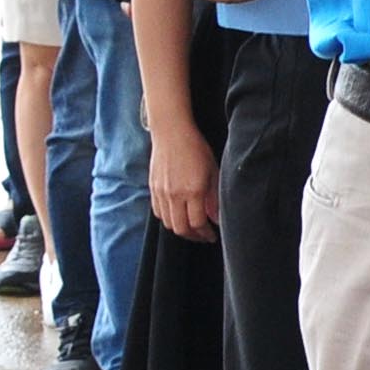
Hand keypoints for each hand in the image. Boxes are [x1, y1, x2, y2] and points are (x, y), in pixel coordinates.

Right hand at [149, 120, 219, 242]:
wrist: (172, 133)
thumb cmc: (196, 149)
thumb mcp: (213, 171)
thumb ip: (214, 197)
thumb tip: (217, 218)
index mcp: (193, 191)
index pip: (197, 223)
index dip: (205, 233)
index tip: (212, 236)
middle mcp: (175, 195)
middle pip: (181, 228)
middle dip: (194, 237)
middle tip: (203, 236)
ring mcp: (161, 193)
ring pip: (168, 223)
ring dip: (181, 230)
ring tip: (192, 228)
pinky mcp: (153, 189)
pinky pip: (159, 213)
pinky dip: (168, 219)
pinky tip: (178, 216)